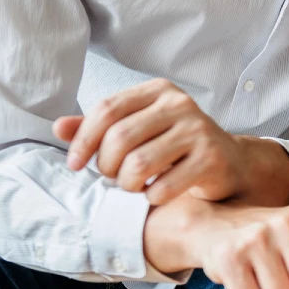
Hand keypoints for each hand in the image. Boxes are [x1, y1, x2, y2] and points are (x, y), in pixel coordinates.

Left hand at [54, 79, 253, 205]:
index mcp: (158, 91)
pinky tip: (156, 195)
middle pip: (120, 138)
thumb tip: (59, 127)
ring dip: (127, 184)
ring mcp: (198, 130)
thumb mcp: (139, 130)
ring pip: (139, 164)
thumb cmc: (176, 146)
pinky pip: (164, 186)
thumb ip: (100, 127)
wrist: (229, 162)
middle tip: (112, 178)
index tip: (74, 164)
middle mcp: (180, 104)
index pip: (107, 109)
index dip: (83, 140)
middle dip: (106, 166)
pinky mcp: (211, 158)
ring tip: (133, 186)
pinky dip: (152, 197)